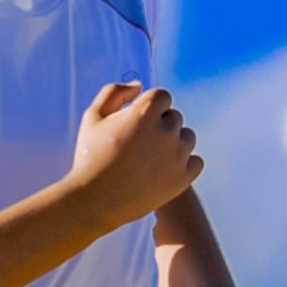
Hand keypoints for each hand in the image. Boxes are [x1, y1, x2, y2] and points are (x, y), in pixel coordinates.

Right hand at [68, 80, 199, 227]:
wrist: (94, 201)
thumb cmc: (90, 156)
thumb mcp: (92, 117)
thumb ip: (113, 92)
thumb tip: (138, 86)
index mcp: (144, 112)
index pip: (162, 96)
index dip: (148, 108)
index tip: (135, 123)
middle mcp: (165, 131)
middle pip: (174, 117)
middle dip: (158, 125)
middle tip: (137, 145)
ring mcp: (177, 155)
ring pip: (187, 138)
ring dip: (172, 143)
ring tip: (149, 158)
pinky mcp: (183, 177)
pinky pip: (195, 161)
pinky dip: (182, 164)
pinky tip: (162, 169)